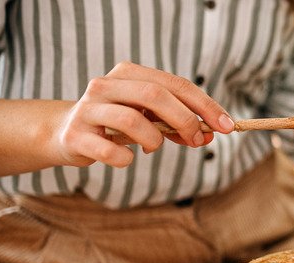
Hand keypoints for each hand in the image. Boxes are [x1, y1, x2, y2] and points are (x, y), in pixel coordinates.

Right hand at [55, 62, 234, 166]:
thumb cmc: (118, 124)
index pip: (175, 84)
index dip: (205, 105)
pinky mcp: (76, 136)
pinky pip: (112, 152)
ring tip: (152, 147)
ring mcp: (88, 109)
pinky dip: (128, 159)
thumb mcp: (149, 117)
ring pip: (133, 121)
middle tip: (199, 140)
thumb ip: (177, 122)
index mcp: (128, 73)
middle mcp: (106, 85)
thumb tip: (209, 134)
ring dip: (155, 140)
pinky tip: (128, 156)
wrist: (66, 133)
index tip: (227, 125)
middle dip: (185, 120)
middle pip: (155, 96)